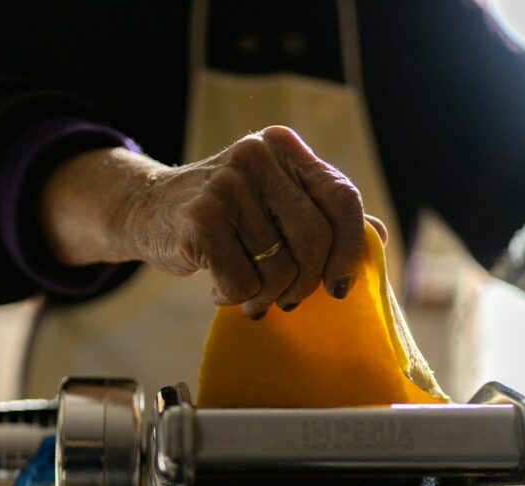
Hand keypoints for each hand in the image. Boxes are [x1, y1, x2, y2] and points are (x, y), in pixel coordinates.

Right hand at [40, 126, 381, 318]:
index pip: (341, 198)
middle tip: (288, 299)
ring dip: (264, 295)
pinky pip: (242, 282)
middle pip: (314, 239)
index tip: (339, 286)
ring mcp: (227, 185)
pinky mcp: (201, 219)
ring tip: (246, 291)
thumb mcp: (273, 199)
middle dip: (305, 283)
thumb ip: (321, 212)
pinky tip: (218, 287)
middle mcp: (258, 157)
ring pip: (278, 269)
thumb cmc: (224, 213)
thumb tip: (377, 237)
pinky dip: (234, 298)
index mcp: (284, 147)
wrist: (148, 209)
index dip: (348, 248)